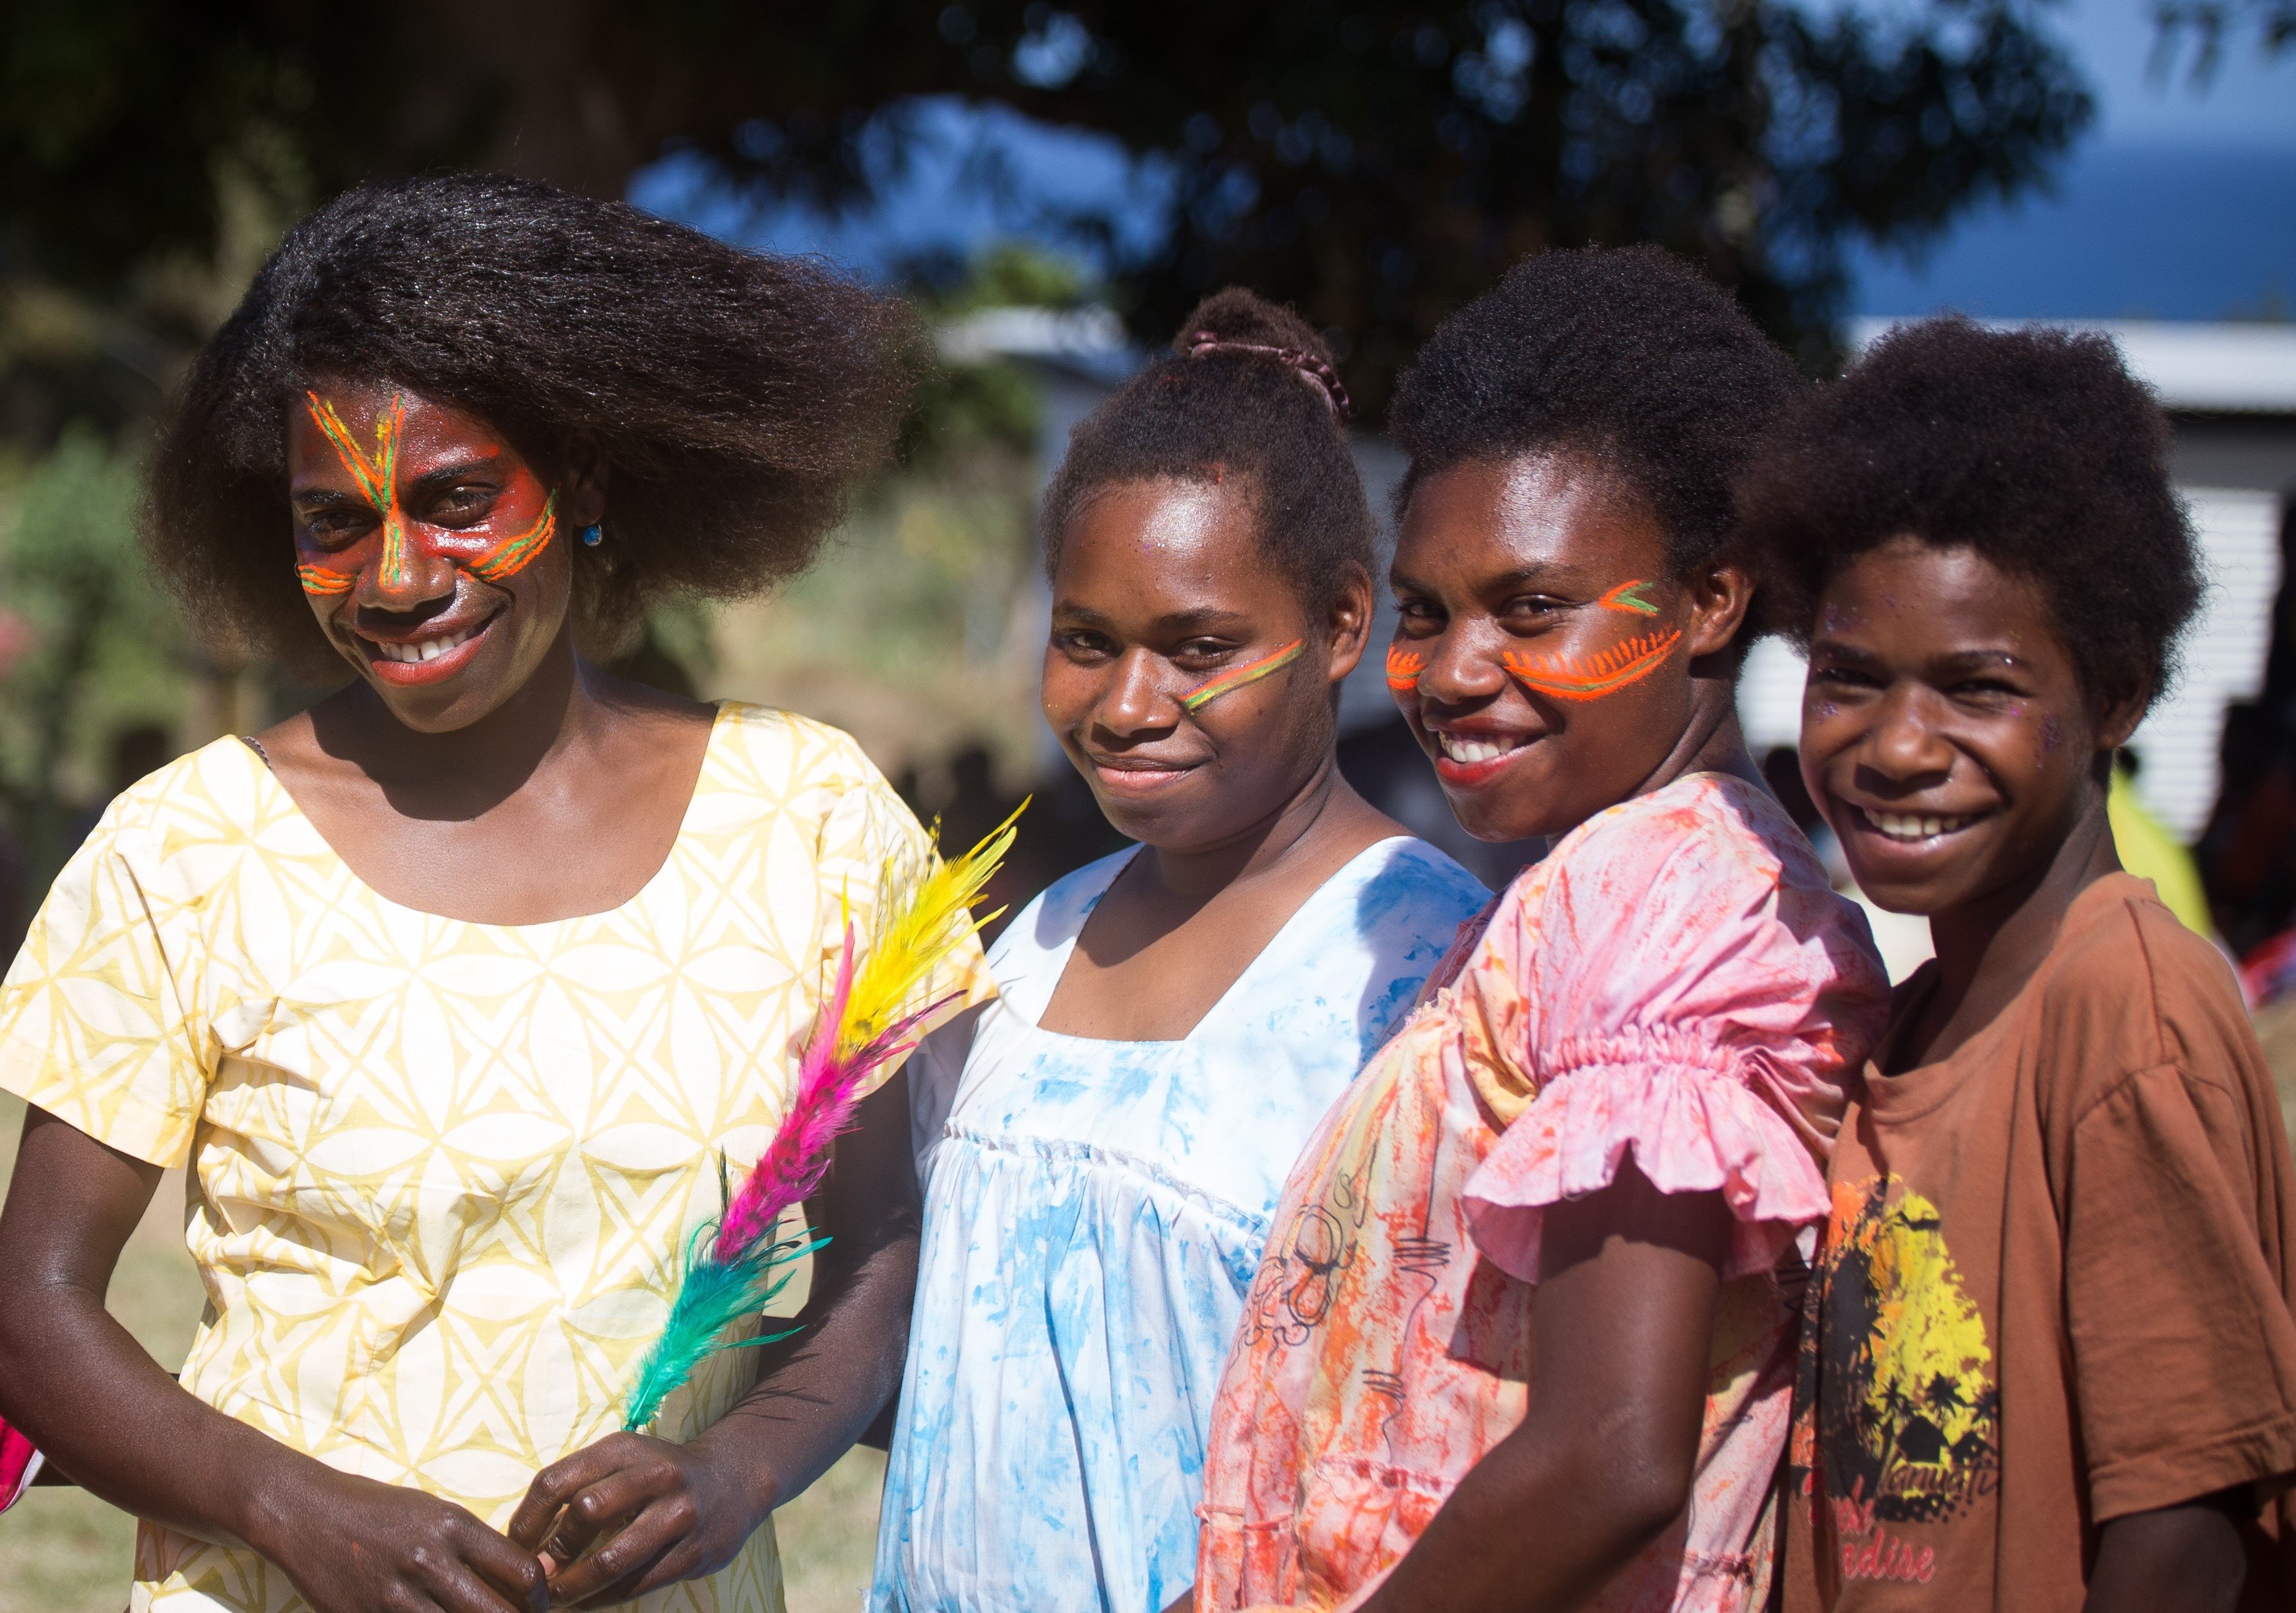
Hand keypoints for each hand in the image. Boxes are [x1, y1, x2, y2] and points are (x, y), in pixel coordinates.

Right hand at [252, 1463, 546, 1612]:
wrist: (306, 1514)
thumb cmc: (377, 1510)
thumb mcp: (435, 1512)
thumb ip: (476, 1546)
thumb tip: (521, 1581)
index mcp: (453, 1527)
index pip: (521, 1572)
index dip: (539, 1596)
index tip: (538, 1603)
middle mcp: (428, 1562)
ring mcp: (394, 1598)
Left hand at [508, 1431, 770, 1606]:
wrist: (734, 1480)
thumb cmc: (658, 1476)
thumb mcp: (622, 1463)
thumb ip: (578, 1489)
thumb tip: (527, 1544)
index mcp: (624, 1448)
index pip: (557, 1480)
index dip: (527, 1520)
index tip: (517, 1546)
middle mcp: (655, 1474)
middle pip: (586, 1511)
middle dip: (554, 1551)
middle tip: (538, 1576)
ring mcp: (679, 1514)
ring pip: (612, 1558)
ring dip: (574, 1586)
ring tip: (556, 1599)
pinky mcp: (694, 1551)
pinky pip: (637, 1584)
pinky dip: (603, 1599)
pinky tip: (587, 1602)